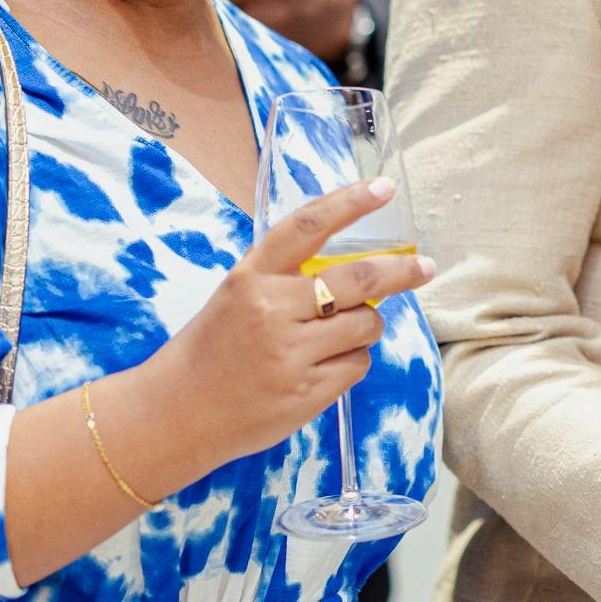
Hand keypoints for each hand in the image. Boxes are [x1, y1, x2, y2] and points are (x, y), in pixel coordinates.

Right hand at [147, 178, 428, 474]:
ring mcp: (290, 354)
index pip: (308, 226)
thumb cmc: (213, 347)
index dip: (350, 203)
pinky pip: (357, 364)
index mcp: (252, 277)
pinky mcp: (306, 393)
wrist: (177, 413)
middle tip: (423, 268)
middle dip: (400, 272)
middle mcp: (271, 310)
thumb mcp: (237, 295)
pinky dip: (351, 360)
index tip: (383, 188)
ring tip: (338, 335)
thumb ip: (286, 276)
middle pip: (358, 280)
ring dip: (367, 326)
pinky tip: (322, 367)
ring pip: (366, 325)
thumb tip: (355, 262)